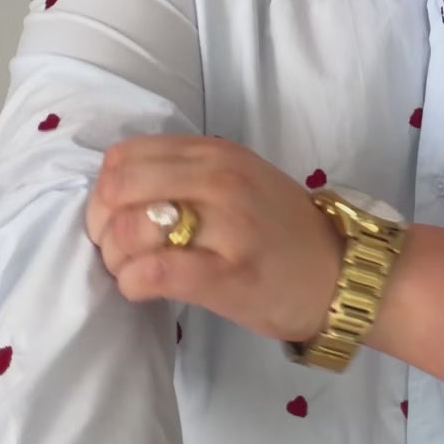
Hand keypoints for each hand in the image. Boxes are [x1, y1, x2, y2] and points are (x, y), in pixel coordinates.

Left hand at [85, 136, 342, 345]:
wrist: (343, 274)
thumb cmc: (284, 232)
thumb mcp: (240, 179)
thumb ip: (186, 173)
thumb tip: (118, 192)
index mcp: (216, 153)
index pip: (125, 156)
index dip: (104, 190)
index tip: (113, 217)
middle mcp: (221, 180)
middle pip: (118, 189)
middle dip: (100, 224)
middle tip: (114, 250)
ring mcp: (228, 226)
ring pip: (129, 230)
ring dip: (115, 259)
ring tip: (132, 272)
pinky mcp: (230, 275)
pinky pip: (155, 271)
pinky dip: (133, 283)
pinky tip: (142, 289)